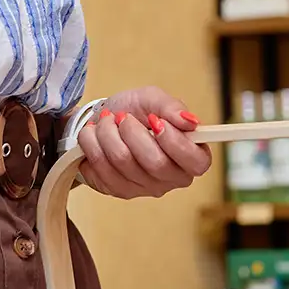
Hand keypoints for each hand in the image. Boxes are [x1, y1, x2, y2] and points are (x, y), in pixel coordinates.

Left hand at [77, 86, 211, 199]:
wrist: (102, 118)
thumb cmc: (133, 110)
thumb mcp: (153, 99)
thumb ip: (172, 107)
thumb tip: (190, 121)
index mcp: (190, 155)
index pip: (196, 162)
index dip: (175, 141)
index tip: (155, 120)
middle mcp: (170, 178)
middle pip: (156, 163)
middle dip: (132, 131)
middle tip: (122, 117)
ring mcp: (143, 188)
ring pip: (124, 163)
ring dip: (108, 133)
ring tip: (106, 121)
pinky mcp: (117, 189)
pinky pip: (101, 168)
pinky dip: (92, 144)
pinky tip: (95, 136)